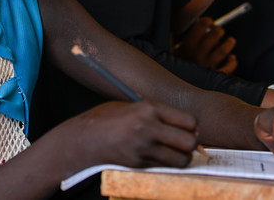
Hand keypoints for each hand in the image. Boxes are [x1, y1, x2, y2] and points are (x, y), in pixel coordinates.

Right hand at [58, 100, 199, 169]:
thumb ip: (156, 113)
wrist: (82, 139)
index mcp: (148, 108)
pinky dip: (165, 164)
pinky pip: (164, 167)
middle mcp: (148, 128)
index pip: (189, 120)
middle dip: (191, 144)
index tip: (188, 129)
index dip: (192, 126)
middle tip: (183, 143)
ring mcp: (143, 148)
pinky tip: (155, 157)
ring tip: (171, 152)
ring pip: (181, 160)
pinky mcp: (138, 164)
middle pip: (190, 142)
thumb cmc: (106, 120)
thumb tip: (185, 126)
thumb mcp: (131, 106)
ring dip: (180, 158)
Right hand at [174, 17, 237, 73]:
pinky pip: (229, 67)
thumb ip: (171, 39)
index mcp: (187, 47)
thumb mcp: (169, 53)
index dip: (206, 21)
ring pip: (224, 50)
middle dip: (219, 30)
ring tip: (230, 40)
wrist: (173, 92)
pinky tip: (232, 58)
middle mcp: (199, 54)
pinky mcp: (215, 76)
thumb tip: (175, 25)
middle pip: (215, 35)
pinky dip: (233, 61)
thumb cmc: (171, 70)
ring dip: (229, 43)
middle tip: (219, 30)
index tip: (208, 21)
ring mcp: (208, 66)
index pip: (201, 26)